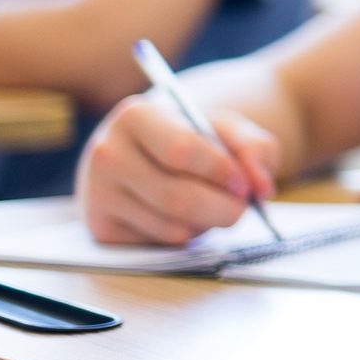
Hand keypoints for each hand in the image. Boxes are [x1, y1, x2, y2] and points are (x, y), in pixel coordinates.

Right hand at [77, 96, 281, 245]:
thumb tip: (261, 187)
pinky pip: (159, 243)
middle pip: (177, 197)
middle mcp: (107, 152)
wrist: (149, 152)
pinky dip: (185, 236)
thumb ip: (255, 149)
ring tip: (208, 204)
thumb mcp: (227, 129)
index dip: (221, 172)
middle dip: (223, 208)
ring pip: (172, 226)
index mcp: (136, 116)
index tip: (243, 183)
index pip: (182, 150)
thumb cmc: (194, 138)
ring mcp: (98, 193)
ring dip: (206, 223)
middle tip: (241, 206)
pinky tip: (182, 216)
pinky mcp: (100, 228)